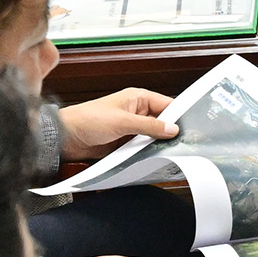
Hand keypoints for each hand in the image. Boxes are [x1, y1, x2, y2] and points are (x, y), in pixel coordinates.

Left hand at [57, 88, 179, 162]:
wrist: (65, 138)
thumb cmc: (87, 120)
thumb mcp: (122, 121)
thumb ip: (149, 126)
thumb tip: (172, 129)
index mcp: (137, 98)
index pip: (166, 105)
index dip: (179, 115)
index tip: (191, 127)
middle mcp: (136, 112)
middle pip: (162, 122)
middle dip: (171, 132)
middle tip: (185, 143)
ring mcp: (132, 128)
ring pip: (154, 137)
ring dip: (159, 144)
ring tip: (172, 152)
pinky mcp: (126, 143)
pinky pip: (143, 148)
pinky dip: (149, 152)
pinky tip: (156, 158)